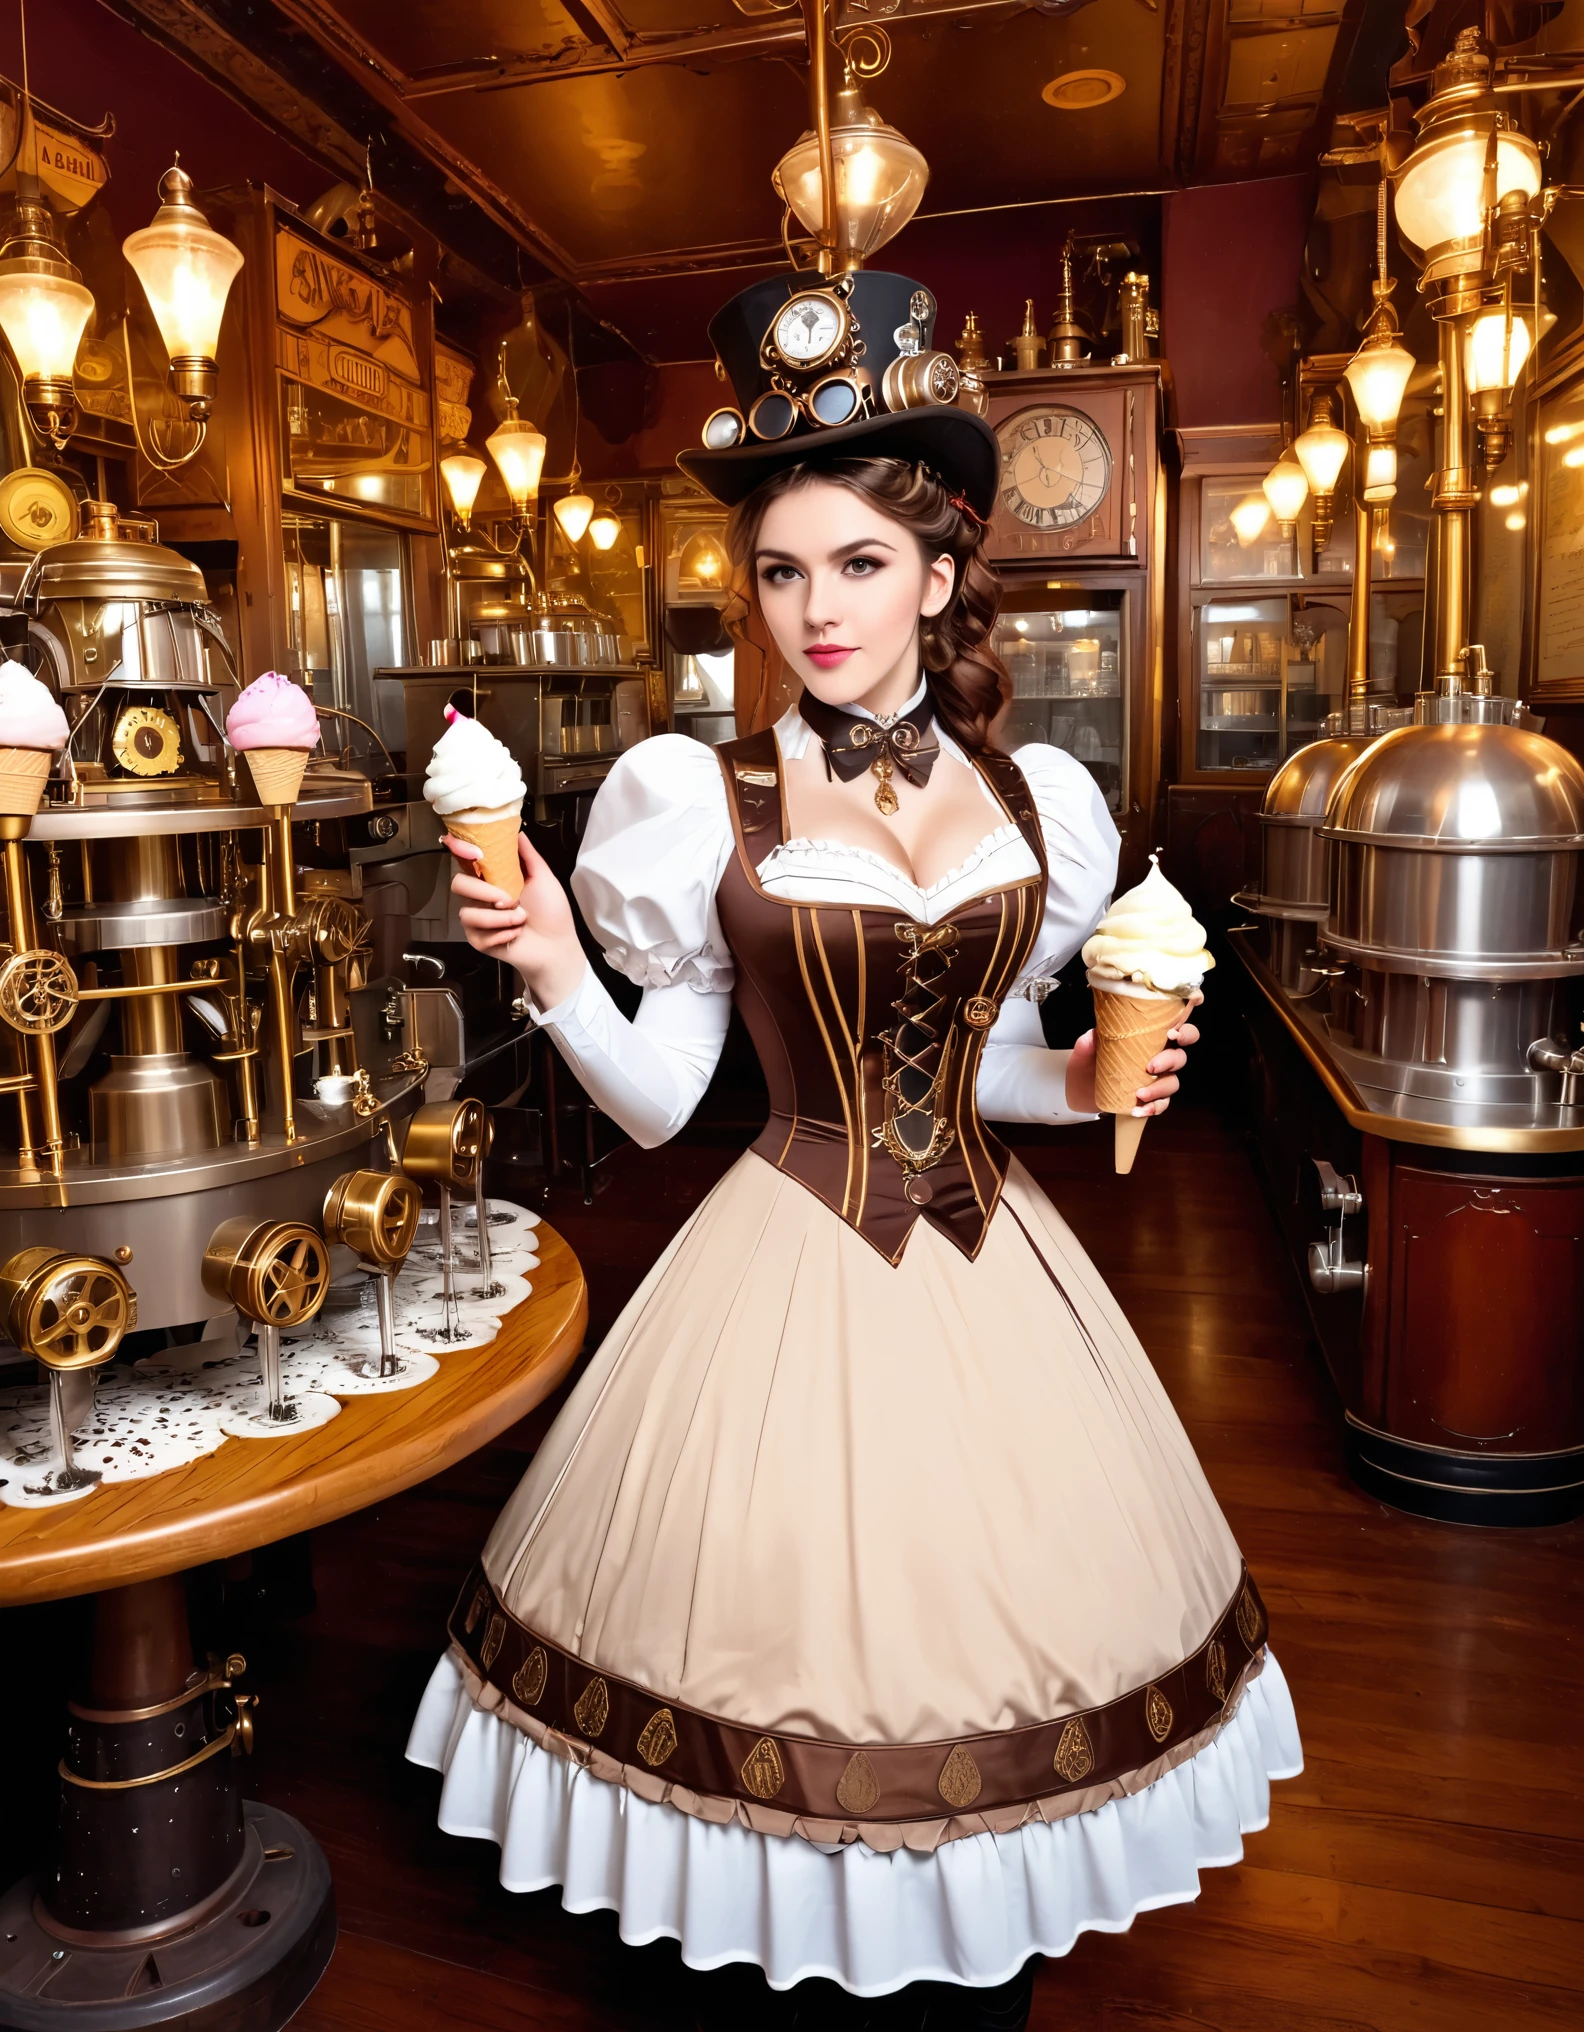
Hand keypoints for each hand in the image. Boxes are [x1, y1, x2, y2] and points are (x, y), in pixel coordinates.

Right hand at [443, 831, 585, 1010]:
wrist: (557, 946)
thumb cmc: (552, 912)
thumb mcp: (544, 878)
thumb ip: (528, 855)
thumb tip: (518, 832)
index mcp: (494, 879)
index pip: (466, 861)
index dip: (461, 851)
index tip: (473, 851)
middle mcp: (481, 897)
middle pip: (458, 884)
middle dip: (484, 892)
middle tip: (509, 900)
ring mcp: (478, 920)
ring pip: (467, 913)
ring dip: (499, 918)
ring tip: (521, 920)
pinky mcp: (479, 941)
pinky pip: (477, 934)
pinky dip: (502, 934)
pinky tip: (516, 935)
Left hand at [1064, 991, 1202, 1116]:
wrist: (1081, 1089)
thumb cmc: (1090, 1063)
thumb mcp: (1085, 1052)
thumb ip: (1087, 1043)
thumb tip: (1091, 1036)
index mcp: (1150, 1039)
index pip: (1179, 1031)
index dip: (1184, 1032)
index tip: (1172, 1034)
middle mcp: (1159, 1058)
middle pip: (1180, 1057)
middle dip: (1170, 1061)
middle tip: (1151, 1067)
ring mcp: (1158, 1080)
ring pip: (1173, 1083)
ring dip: (1159, 1089)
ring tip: (1139, 1093)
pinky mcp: (1151, 1098)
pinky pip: (1162, 1104)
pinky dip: (1153, 1108)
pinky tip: (1138, 1110)